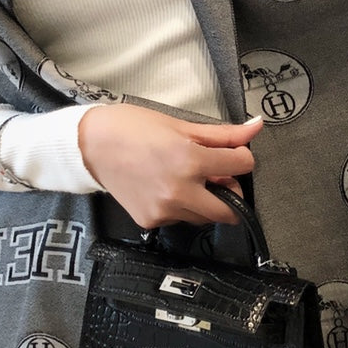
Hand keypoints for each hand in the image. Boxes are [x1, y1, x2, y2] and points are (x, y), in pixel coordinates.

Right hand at [78, 104, 263, 228]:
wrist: (91, 146)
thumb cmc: (134, 128)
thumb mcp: (181, 125)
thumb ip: (222, 135)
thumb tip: (257, 128)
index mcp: (191, 161)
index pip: (243, 166)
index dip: (241, 157)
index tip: (231, 154)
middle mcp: (181, 192)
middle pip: (229, 211)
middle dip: (230, 194)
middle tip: (217, 178)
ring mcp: (165, 211)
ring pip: (204, 217)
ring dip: (205, 202)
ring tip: (186, 179)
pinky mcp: (151, 222)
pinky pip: (179, 220)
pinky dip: (180, 207)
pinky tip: (164, 188)